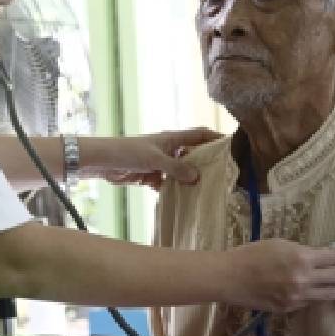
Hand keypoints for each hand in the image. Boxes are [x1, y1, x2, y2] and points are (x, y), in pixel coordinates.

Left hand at [85, 128, 220, 189]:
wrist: (101, 162)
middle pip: (193, 154)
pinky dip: (175, 191)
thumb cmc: (127, 152)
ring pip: (181, 171)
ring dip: (191, 180)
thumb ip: (176, 168)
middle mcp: (169, 149)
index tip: (233, 147)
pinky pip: (168, 184)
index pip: (200, 134)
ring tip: (208, 191)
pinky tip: (184, 200)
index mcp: (172, 138)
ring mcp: (160, 163)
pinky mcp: (151, 176)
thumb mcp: (155, 159)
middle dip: (206, 163)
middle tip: (224, 175)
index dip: (216, 138)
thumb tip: (197, 177)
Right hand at [229, 240, 334, 312]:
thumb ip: (303, 252)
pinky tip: (327, 294)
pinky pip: (310, 302)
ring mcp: (297, 297)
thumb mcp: (281, 245)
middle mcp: (303, 279)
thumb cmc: (252, 254)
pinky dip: (320, 296)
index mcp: (301, 258)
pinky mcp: (290, 308)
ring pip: (329, 294)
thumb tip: (322, 257)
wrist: (230, 277)